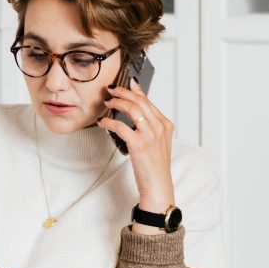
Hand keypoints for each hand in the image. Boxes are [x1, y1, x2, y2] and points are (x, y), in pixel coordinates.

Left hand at [99, 80, 175, 226]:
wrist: (158, 184)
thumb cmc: (155, 165)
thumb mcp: (157, 142)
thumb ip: (149, 126)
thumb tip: (134, 112)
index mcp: (165, 124)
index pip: (148, 101)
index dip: (135, 90)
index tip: (126, 83)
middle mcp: (159, 127)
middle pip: (139, 101)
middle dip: (123, 92)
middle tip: (111, 90)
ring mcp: (150, 134)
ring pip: (131, 109)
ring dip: (116, 102)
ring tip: (107, 102)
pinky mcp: (139, 144)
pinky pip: (120, 126)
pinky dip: (109, 121)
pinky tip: (103, 122)